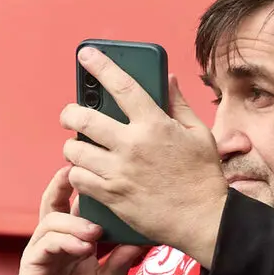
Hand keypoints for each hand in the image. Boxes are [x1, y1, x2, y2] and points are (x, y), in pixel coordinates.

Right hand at [4, 165, 147, 274]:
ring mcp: (41, 253)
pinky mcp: (30, 267)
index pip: (77, 206)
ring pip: (51, 221)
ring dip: (74, 222)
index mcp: (75, 242)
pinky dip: (64, 241)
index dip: (86, 188)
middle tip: (81, 170)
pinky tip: (83, 248)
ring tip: (96, 232)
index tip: (103, 170)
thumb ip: (123, 259)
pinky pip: (44, 245)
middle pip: (55, 202)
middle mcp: (56, 243)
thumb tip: (145, 235)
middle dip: (66, 183)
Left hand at [60, 47, 228, 267]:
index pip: (121, 85)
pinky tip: (85, 172)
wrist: (203, 220)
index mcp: (154, 124)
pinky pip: (78, 178)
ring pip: (75, 150)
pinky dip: (77, 173)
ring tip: (80, 148)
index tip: (86, 54)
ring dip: (73, 146)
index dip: (100, 66)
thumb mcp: (199, 134)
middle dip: (70, 113)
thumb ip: (178, 104)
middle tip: (71, 115)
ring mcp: (119, 172)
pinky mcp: (111, 196)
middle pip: (83, 118)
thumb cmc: (203, 177)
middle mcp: (132, 145)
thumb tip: (167, 78)